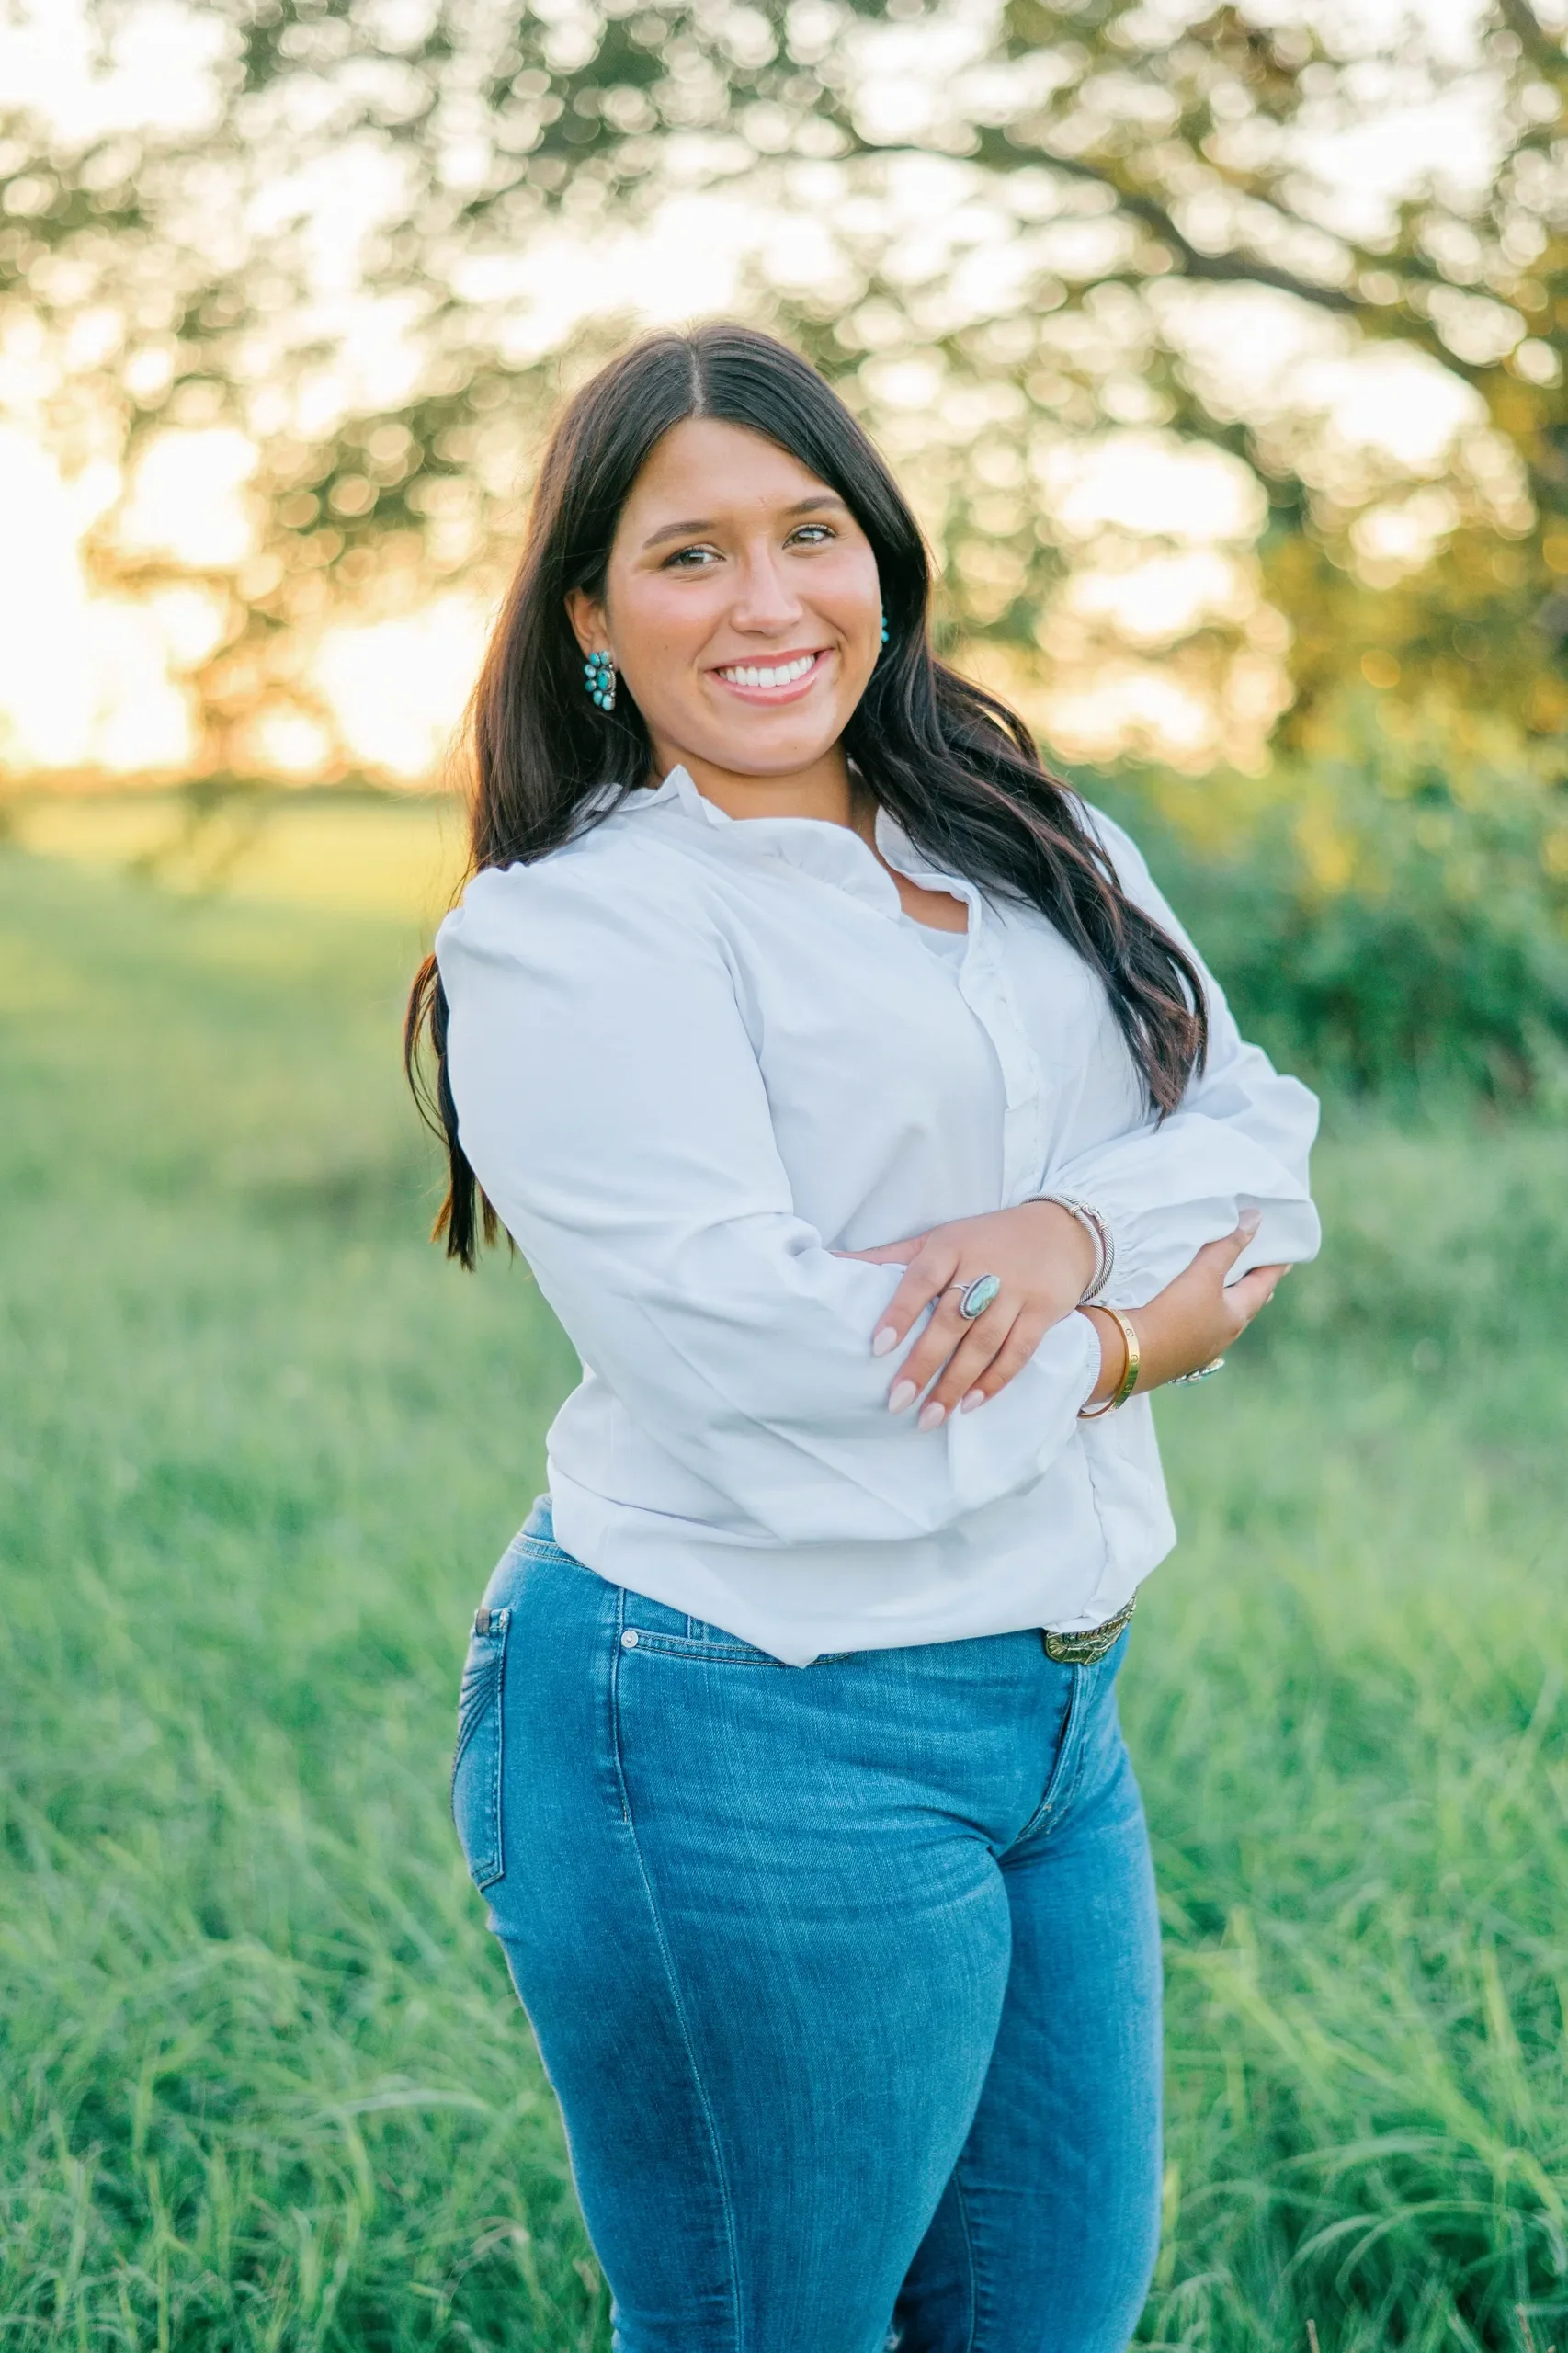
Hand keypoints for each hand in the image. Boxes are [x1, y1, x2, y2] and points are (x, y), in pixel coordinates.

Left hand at [838, 1200, 1097, 1430]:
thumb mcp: (938, 1240)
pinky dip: (996, 1380)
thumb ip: (887, 1258)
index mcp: (950, 1247)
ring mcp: (1017, 1290)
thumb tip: (827, 1263)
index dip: (900, 1312)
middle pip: (952, 1319)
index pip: (922, 1279)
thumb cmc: (984, 1240)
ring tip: (931, 1416)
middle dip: (924, 1362)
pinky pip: (1019, 1351)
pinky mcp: (1044, 1310)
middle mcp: (985, 1267)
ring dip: (957, 1382)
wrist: (1060, 1231)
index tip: (878, 1347)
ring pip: (985, 1342)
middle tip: (898, 1401)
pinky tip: (972, 1403)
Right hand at [1082, 1217, 1286, 1406]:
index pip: (1262, 1286)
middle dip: (1251, 1287)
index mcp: (1235, 1317)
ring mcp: (1198, 1348)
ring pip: (1220, 1318)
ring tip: (1228, 1289)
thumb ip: (1228, 1246)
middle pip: (1243, 1306)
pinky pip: (1197, 1326)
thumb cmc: (1172, 1313)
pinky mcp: (1174, 1352)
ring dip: (1226, 1301)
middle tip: (1260, 1273)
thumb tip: (1256, 1220)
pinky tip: (1192, 1310)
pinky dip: (1203, 1311)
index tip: (1286, 1255)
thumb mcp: (1203, 1274)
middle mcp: (1222, 1336)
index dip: (1273, 1268)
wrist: (1126, 1355)